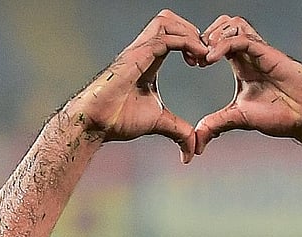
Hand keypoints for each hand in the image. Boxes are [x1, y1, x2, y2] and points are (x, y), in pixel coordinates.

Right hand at [66, 10, 207, 162]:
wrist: (96, 122)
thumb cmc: (118, 119)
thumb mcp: (158, 122)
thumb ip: (178, 131)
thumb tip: (191, 151)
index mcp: (149, 60)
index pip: (173, 34)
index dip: (192, 42)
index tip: (204, 63)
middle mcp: (144, 50)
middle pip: (170, 19)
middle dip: (192, 31)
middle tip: (204, 56)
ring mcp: (138, 50)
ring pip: (167, 20)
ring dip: (189, 33)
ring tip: (202, 56)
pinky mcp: (136, 55)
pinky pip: (166, 37)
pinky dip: (186, 43)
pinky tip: (197, 61)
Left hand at [194, 16, 301, 153]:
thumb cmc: (280, 115)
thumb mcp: (239, 118)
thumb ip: (217, 124)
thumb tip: (196, 142)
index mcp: (241, 64)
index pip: (217, 40)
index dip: (200, 46)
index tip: (191, 63)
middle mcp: (250, 54)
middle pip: (224, 24)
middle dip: (204, 35)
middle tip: (194, 57)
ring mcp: (260, 52)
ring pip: (233, 24)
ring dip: (214, 36)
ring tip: (204, 58)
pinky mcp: (269, 54)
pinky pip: (242, 38)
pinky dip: (223, 45)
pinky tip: (211, 60)